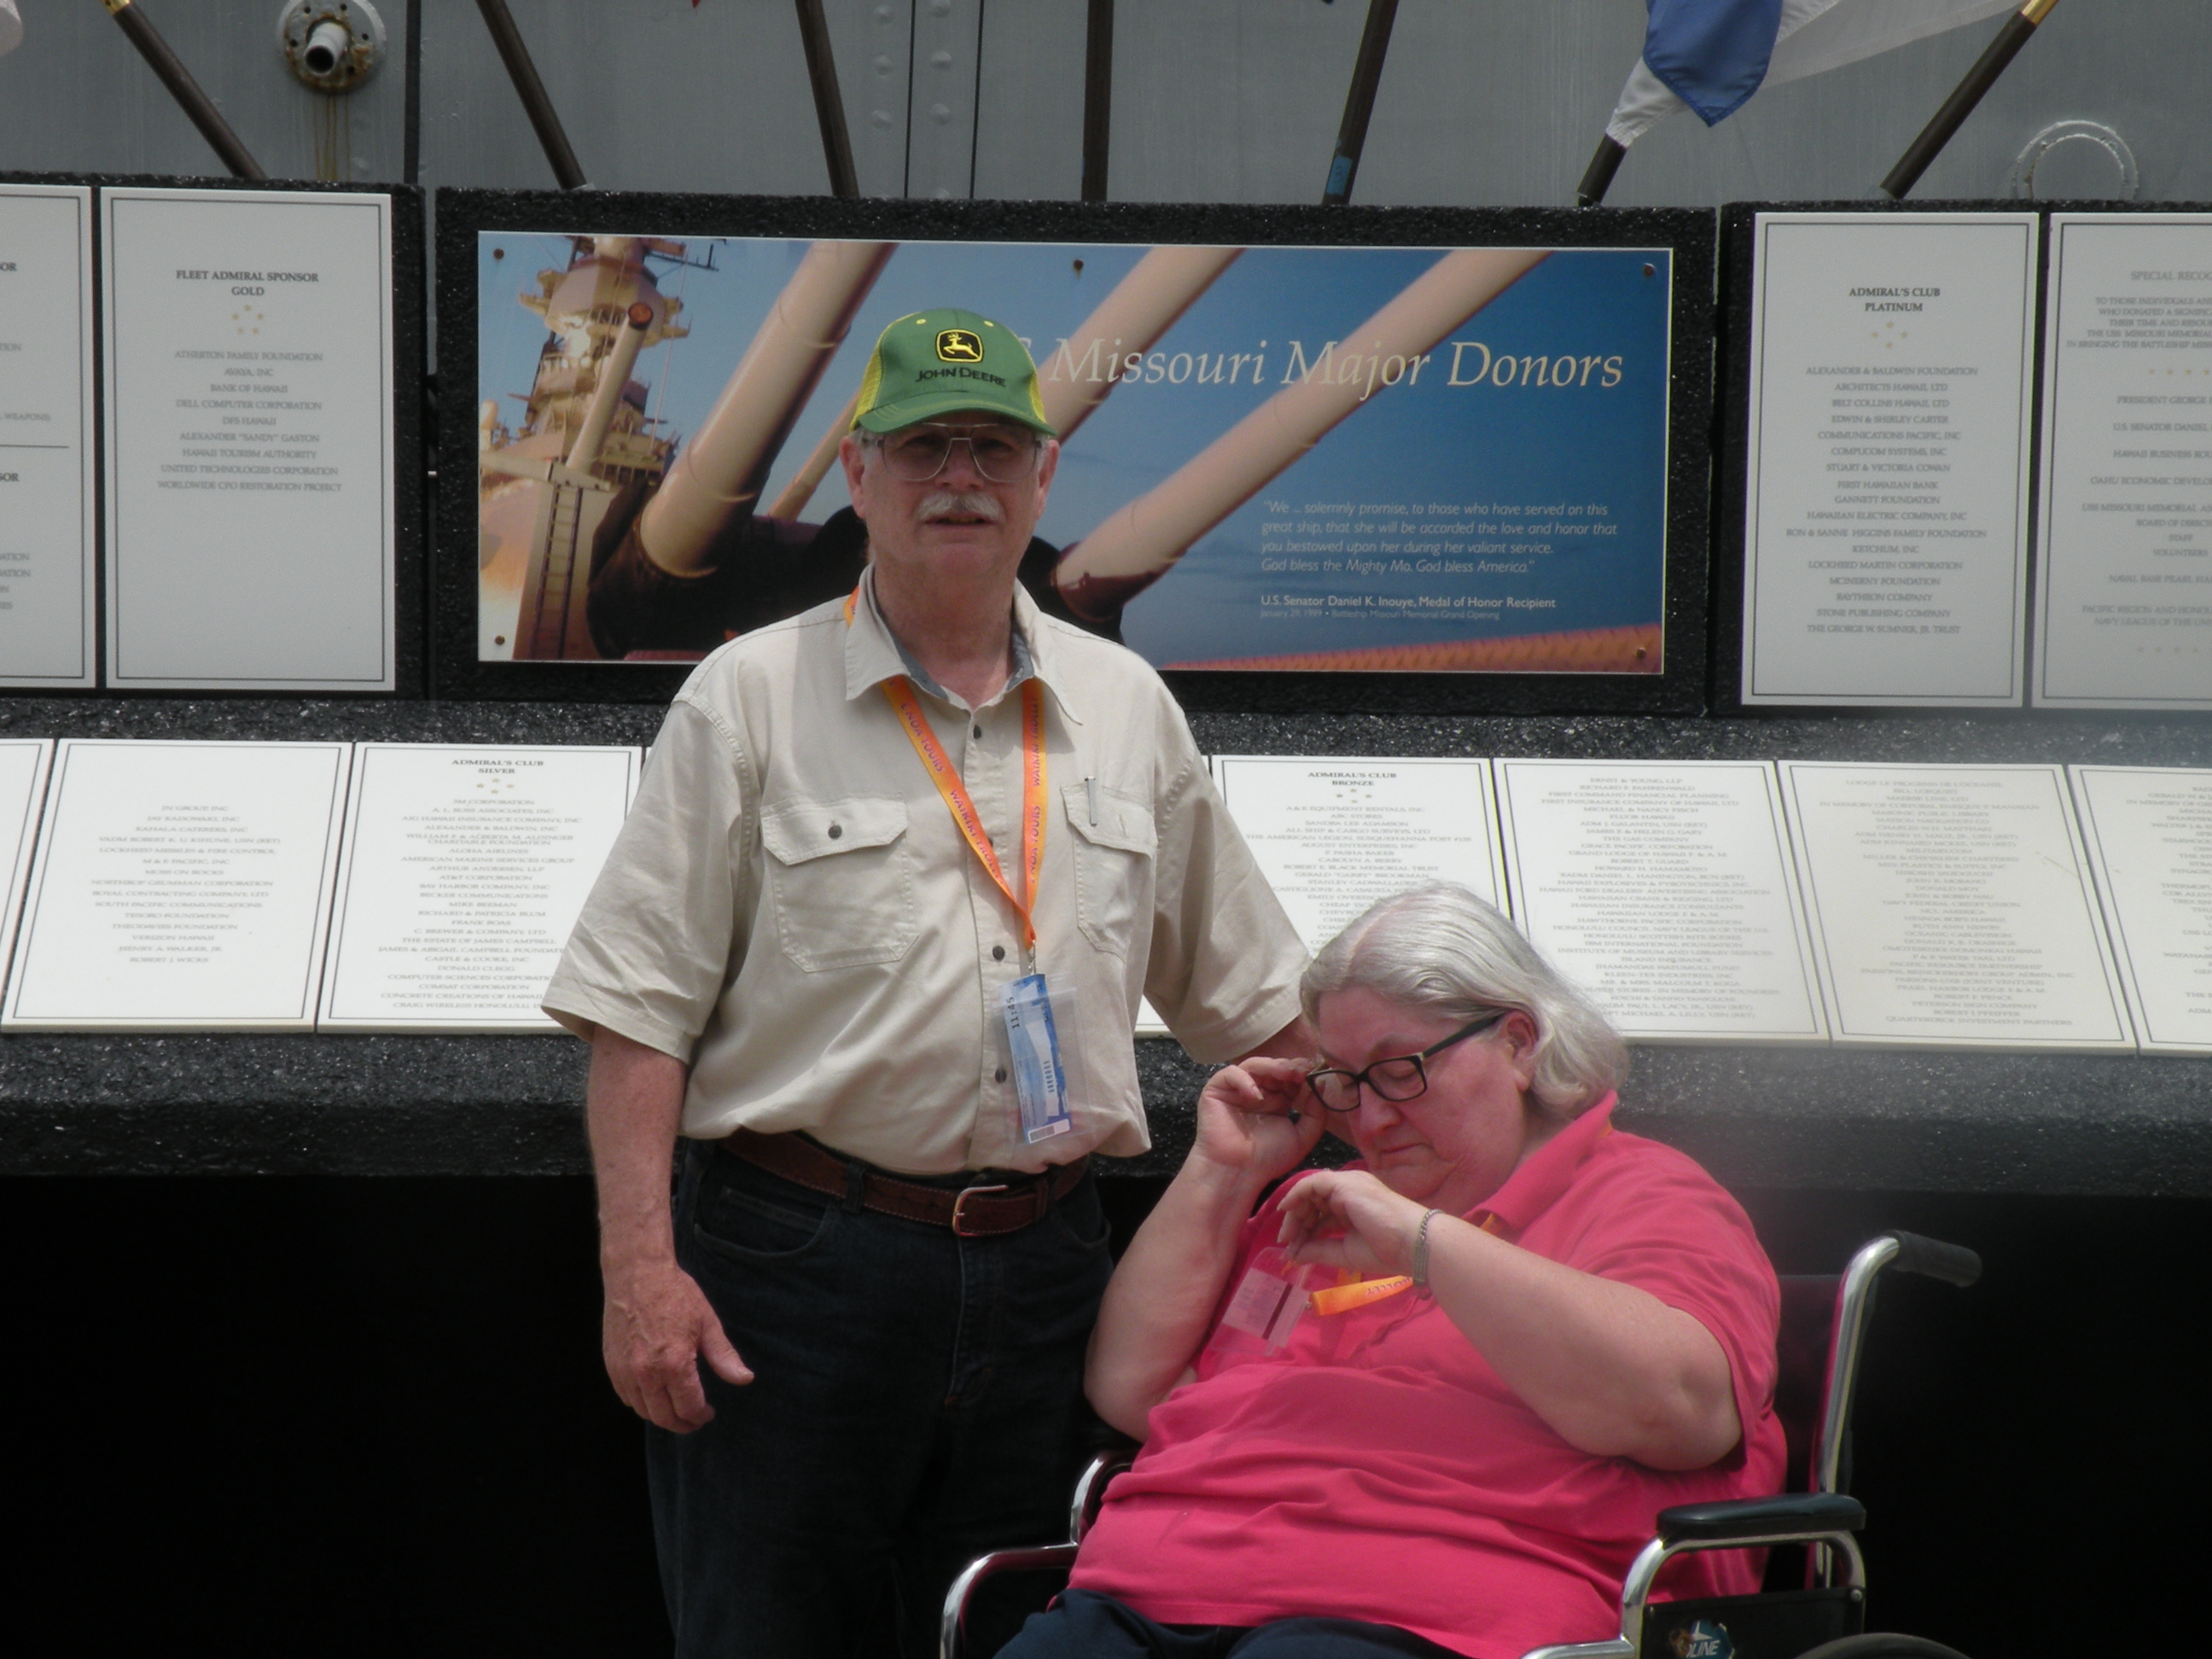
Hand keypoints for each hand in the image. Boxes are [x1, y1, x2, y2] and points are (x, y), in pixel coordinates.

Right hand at [601, 1257, 752, 1432]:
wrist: (637, 1274)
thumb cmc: (675, 1294)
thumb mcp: (707, 1322)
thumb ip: (724, 1357)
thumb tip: (745, 1379)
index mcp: (674, 1363)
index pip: (688, 1408)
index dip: (701, 1416)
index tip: (709, 1413)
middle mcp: (647, 1373)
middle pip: (664, 1418)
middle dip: (682, 1424)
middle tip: (694, 1419)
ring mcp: (625, 1371)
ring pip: (643, 1411)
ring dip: (661, 1415)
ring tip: (676, 1407)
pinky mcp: (612, 1366)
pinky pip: (626, 1397)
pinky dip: (641, 1403)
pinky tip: (655, 1394)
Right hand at [1191, 1054, 1323, 1184]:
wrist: (1238, 1173)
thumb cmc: (1267, 1160)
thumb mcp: (1301, 1138)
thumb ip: (1316, 1115)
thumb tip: (1321, 1085)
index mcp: (1277, 1101)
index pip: (1290, 1078)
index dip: (1302, 1072)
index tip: (1314, 1071)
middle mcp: (1258, 1092)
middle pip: (1274, 1068)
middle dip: (1289, 1067)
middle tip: (1301, 1070)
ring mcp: (1237, 1090)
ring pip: (1253, 1065)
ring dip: (1270, 1066)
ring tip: (1285, 1074)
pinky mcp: (1217, 1090)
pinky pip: (1229, 1074)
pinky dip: (1244, 1079)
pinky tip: (1256, 1095)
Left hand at [1276, 1168, 1428, 1278]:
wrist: (1411, 1243)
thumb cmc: (1386, 1250)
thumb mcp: (1345, 1252)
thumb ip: (1318, 1250)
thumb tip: (1293, 1254)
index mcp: (1354, 1206)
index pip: (1321, 1213)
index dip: (1305, 1229)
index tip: (1293, 1250)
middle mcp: (1349, 1191)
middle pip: (1313, 1201)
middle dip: (1296, 1222)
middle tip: (1286, 1242)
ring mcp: (1347, 1185)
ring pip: (1310, 1192)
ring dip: (1295, 1213)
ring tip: (1287, 1235)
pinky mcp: (1344, 1184)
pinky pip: (1312, 1183)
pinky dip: (1296, 1195)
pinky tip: (1287, 1211)